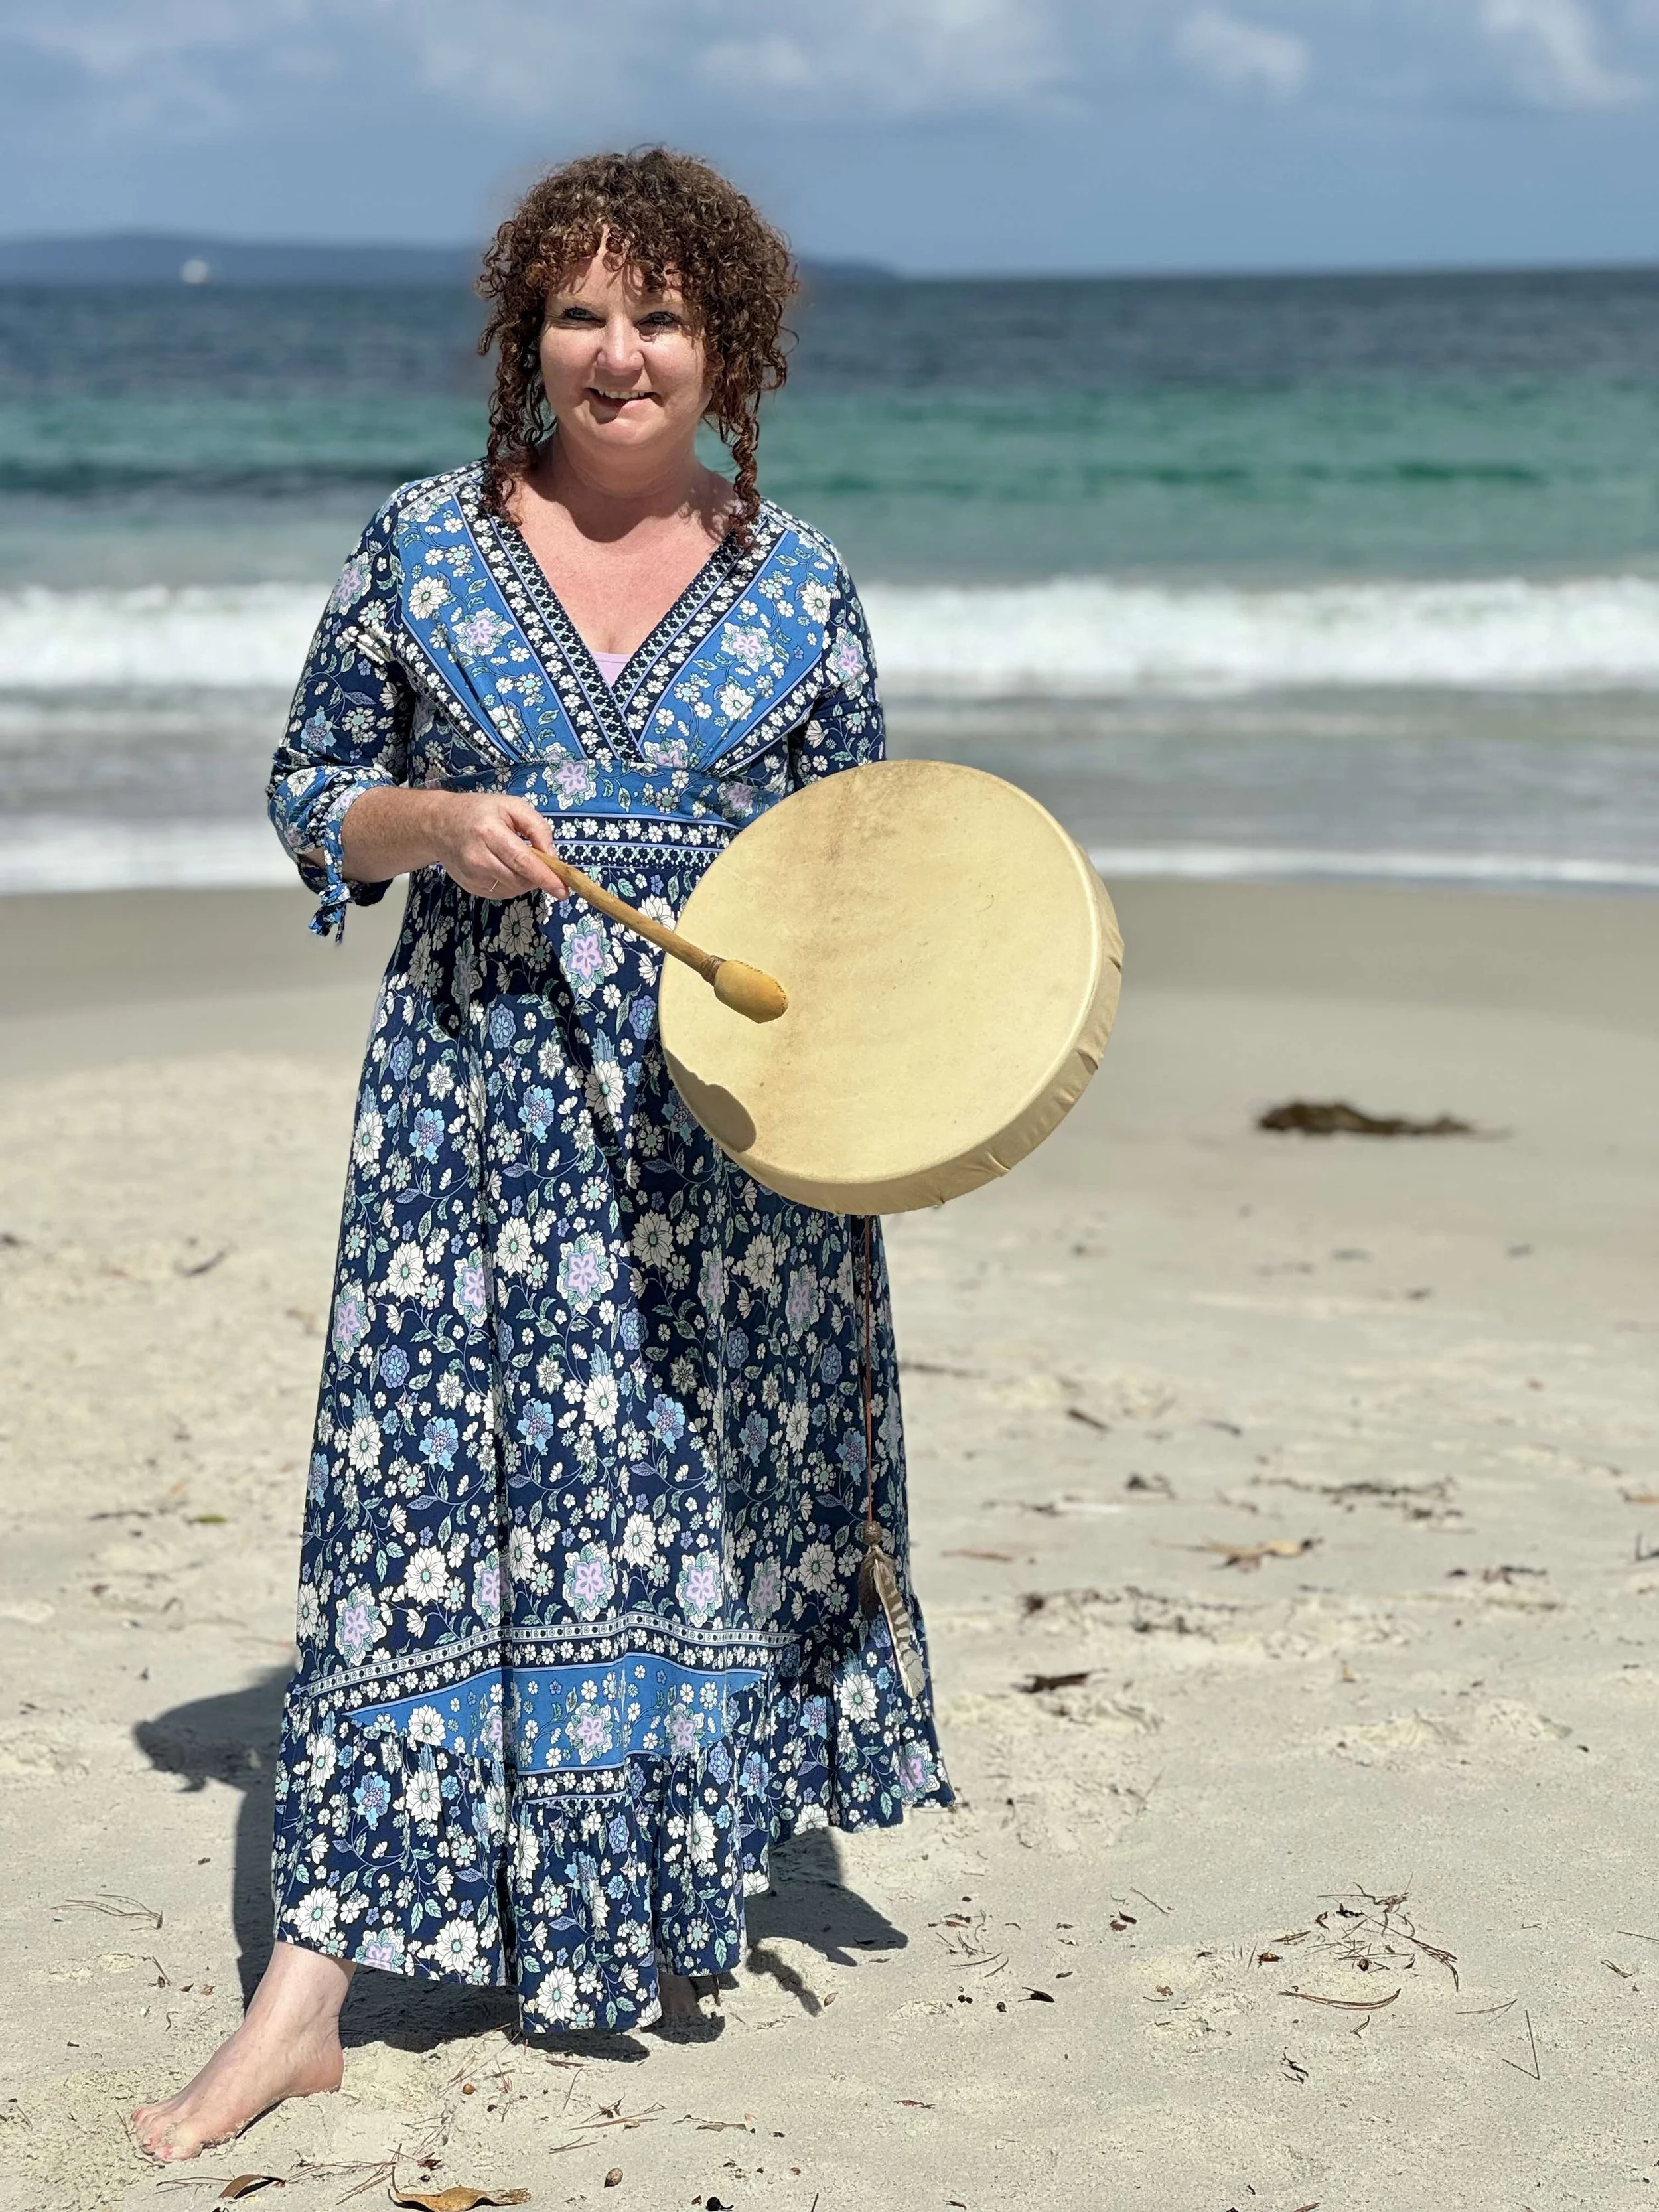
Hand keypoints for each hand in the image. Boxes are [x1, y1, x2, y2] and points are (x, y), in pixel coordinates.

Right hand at [425, 792, 568, 900]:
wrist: (438, 824)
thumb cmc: (479, 811)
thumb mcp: (512, 806)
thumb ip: (537, 828)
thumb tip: (553, 857)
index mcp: (490, 833)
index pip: (522, 861)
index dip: (545, 877)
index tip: (563, 890)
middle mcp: (478, 858)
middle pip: (519, 879)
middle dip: (538, 877)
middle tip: (543, 865)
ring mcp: (472, 875)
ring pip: (512, 889)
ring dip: (525, 881)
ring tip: (518, 860)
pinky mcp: (470, 887)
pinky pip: (501, 893)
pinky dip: (512, 884)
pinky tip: (505, 867)